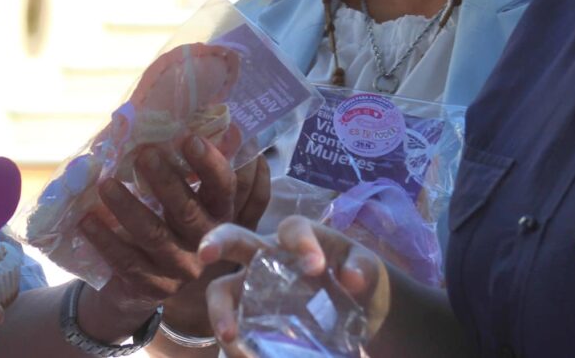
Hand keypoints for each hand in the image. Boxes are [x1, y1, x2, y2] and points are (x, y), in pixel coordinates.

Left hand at [78, 131, 269, 334]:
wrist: (147, 278)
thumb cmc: (164, 215)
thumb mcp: (178, 191)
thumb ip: (180, 159)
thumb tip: (169, 111)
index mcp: (218, 213)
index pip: (223, 187)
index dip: (209, 164)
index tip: (189, 138)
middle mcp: (205, 243)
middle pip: (187, 211)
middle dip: (165, 181)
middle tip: (143, 153)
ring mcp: (180, 269)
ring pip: (154, 236)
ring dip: (127, 208)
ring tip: (104, 184)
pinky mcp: (153, 287)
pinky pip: (126, 262)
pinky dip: (105, 240)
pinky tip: (86, 220)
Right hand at [199, 218, 389, 356]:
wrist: (355, 309)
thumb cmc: (355, 275)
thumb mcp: (368, 269)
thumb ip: (363, 268)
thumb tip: (351, 278)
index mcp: (298, 238)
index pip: (293, 228)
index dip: (301, 243)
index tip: (315, 268)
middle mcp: (266, 256)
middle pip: (234, 240)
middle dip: (216, 242)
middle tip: (206, 254)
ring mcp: (253, 287)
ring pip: (222, 289)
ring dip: (220, 311)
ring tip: (230, 338)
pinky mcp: (251, 317)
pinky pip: (233, 327)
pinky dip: (235, 344)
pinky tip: (246, 357)